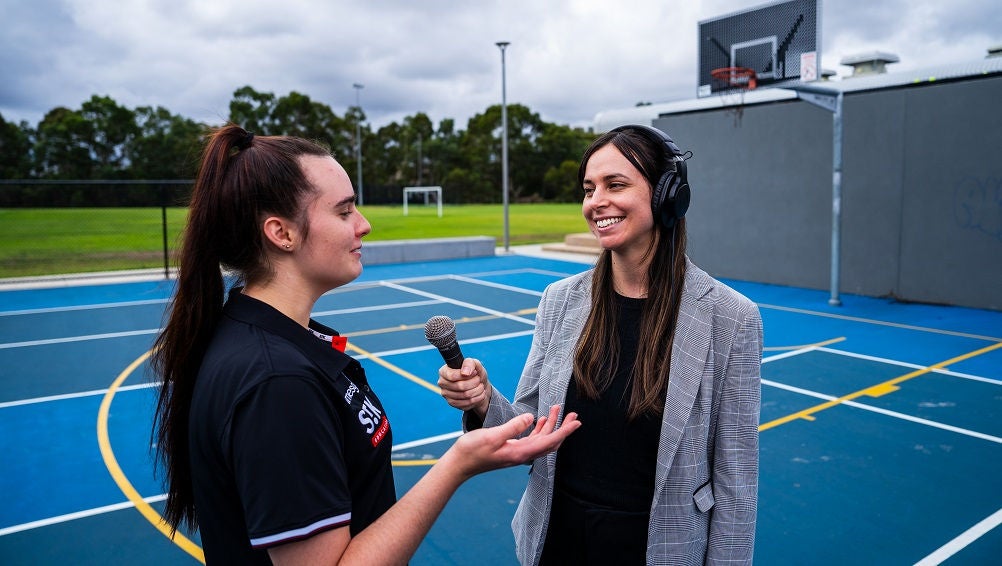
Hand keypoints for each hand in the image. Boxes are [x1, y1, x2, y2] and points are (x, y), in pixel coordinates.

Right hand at [437, 358, 490, 415]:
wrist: (479, 386)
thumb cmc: (474, 373)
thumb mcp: (474, 364)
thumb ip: (469, 363)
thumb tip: (465, 372)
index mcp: (444, 371)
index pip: (452, 376)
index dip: (467, 375)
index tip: (475, 373)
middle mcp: (442, 383)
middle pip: (460, 386)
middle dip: (474, 383)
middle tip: (479, 380)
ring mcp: (446, 395)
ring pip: (465, 395)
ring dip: (477, 391)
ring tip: (481, 387)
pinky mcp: (453, 403)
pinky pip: (466, 403)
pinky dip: (477, 399)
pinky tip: (480, 394)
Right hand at [446, 405, 580, 477]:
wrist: (459, 464)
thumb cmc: (472, 450)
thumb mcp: (492, 436)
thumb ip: (512, 427)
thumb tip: (530, 417)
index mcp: (520, 452)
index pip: (549, 441)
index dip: (565, 431)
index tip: (577, 422)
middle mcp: (522, 454)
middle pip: (550, 441)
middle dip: (563, 427)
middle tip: (574, 414)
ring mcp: (517, 453)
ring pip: (542, 440)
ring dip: (551, 425)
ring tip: (556, 409)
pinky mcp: (511, 449)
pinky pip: (532, 440)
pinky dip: (539, 429)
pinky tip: (540, 420)